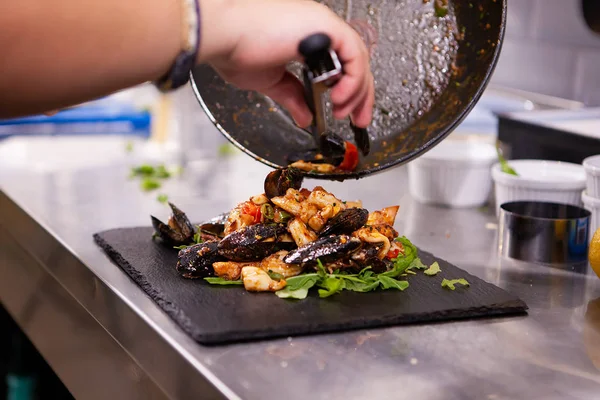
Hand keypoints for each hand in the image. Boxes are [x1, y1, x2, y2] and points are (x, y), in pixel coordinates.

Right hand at [198, 0, 373, 127]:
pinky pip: (353, 55)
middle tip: (358, 120)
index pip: (341, 63)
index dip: (349, 89)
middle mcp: (317, 27)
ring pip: (358, 58)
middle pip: (355, 61)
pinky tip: (338, 98)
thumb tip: (305, 118)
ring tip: (342, 112)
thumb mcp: (272, 82)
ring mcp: (322, 24)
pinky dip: (352, 80)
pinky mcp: (324, 26)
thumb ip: (293, 98)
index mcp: (306, 36)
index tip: (347, 111)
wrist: (223, 37)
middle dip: (360, 95)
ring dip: (356, 91)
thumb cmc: (236, 48)